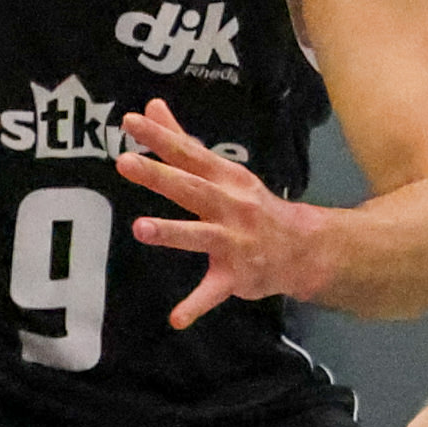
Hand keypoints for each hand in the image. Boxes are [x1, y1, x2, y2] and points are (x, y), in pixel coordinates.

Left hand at [115, 103, 329, 326]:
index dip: (162, 137)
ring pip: (199, 236)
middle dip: (159, 176)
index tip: (132, 121)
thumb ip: (183, 141)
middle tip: (125, 162)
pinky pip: (213, 292)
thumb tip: (151, 107)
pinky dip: (196, 306)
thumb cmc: (250, 206)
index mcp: (226, 179)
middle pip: (191, 189)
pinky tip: (176, 319)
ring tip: (140, 228)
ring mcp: (234, 242)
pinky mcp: (236, 276)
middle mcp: (231, 206)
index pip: (189, 153)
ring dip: (171, 232)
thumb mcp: (222, 170)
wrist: (302, 248)